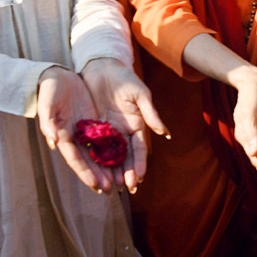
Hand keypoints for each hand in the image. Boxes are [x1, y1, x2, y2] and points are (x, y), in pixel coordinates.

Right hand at [36, 66, 112, 192]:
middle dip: (99, 175)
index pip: (75, 160)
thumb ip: (48, 122)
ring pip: (98, 153)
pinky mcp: (94, 122)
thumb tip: (53, 142)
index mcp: (63, 136)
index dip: (86, 173)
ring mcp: (86, 131)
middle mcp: (75, 137)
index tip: (97, 185)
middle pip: (89, 161)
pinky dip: (112, 150)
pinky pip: (105, 139)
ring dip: (108, 167)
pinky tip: (123, 159)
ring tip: (119, 181)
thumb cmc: (49, 90)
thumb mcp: (47, 104)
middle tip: (112, 189)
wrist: (56, 77)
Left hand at [80, 58, 167, 193]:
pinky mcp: (92, 128)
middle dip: (125, 173)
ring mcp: (107, 131)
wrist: (102, 67)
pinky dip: (94, 160)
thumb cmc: (125, 79)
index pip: (139, 149)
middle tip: (124, 189)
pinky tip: (93, 172)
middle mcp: (123, 132)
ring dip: (110, 172)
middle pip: (125, 157)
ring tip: (109, 187)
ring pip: (109, 156)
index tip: (138, 179)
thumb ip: (150, 114)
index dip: (139, 164)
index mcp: (136, 125)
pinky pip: (93, 147)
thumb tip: (165, 134)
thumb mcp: (140, 94)